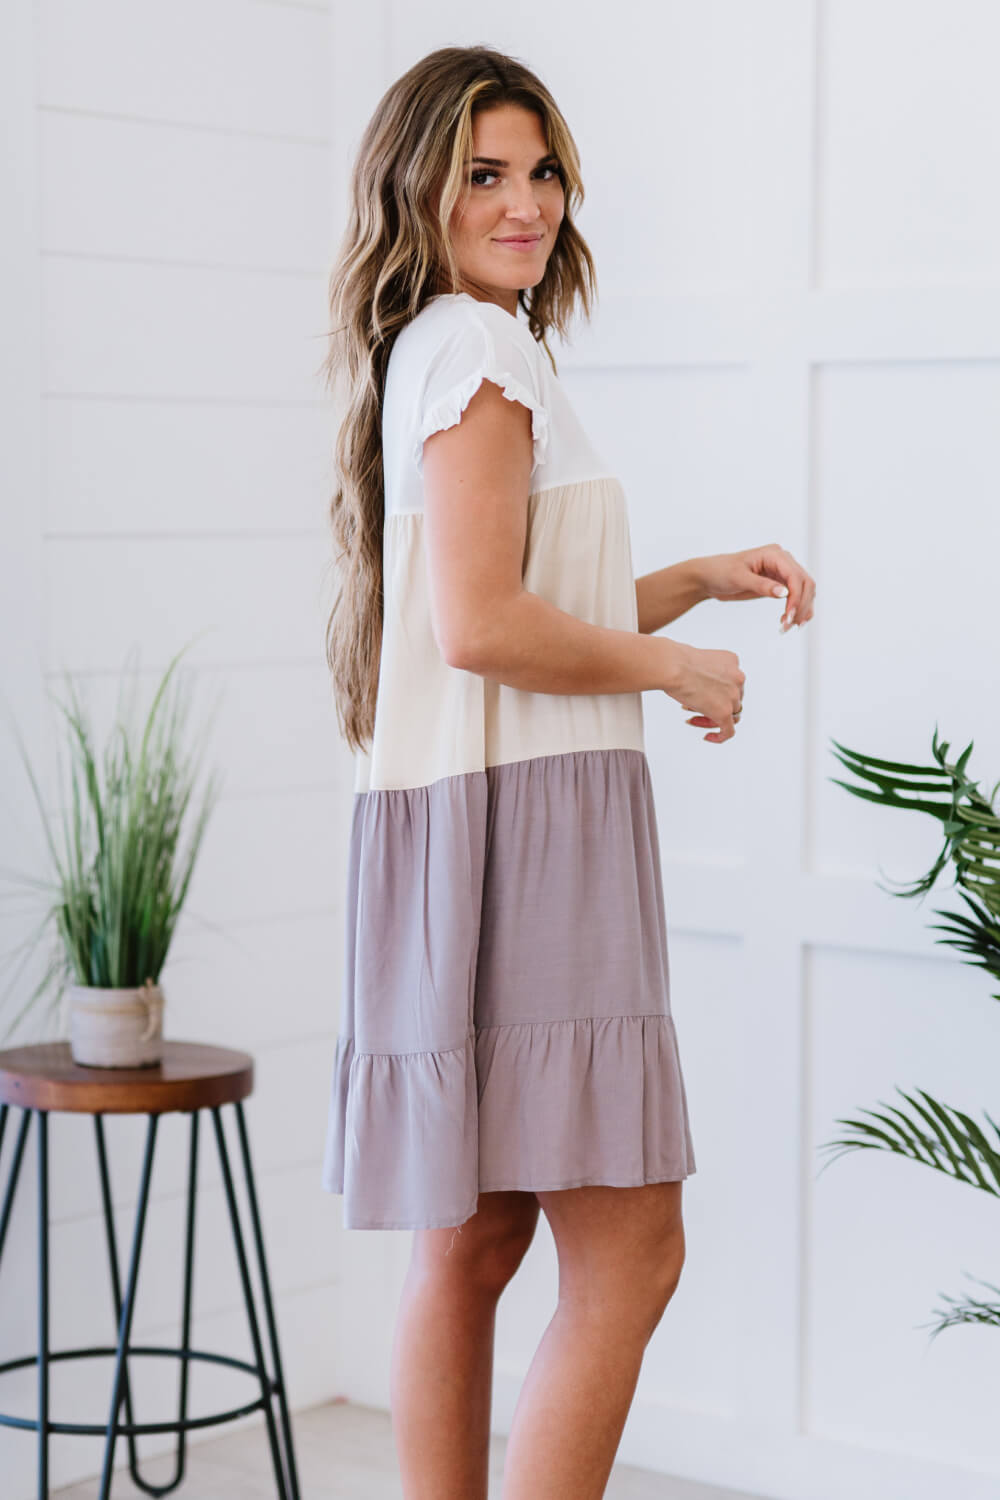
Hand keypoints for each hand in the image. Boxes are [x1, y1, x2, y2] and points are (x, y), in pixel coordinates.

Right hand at [660, 640, 745, 744]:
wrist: (672, 666)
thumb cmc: (676, 661)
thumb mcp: (698, 661)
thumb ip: (706, 673)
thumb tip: (699, 685)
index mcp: (732, 662)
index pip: (731, 683)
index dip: (715, 691)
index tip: (700, 694)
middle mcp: (737, 678)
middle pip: (732, 700)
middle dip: (712, 704)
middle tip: (692, 707)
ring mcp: (733, 696)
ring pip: (730, 715)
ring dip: (711, 719)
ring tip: (693, 719)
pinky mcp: (724, 712)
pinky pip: (728, 731)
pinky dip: (720, 736)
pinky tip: (708, 737)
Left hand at [696, 545, 815, 631]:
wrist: (710, 578)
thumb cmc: (721, 572)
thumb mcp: (739, 578)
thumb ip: (762, 585)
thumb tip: (784, 593)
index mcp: (774, 554)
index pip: (795, 576)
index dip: (796, 597)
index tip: (790, 616)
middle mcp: (782, 561)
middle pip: (806, 583)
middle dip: (801, 605)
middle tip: (789, 625)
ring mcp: (782, 572)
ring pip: (805, 590)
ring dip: (801, 609)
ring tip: (787, 626)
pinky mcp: (779, 584)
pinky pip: (796, 596)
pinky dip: (797, 609)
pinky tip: (790, 621)